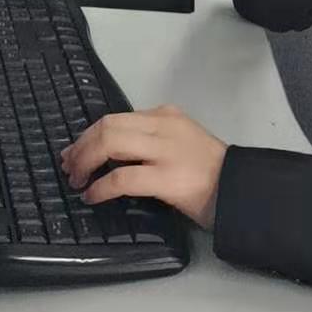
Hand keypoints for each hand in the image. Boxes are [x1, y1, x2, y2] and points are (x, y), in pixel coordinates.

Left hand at [60, 106, 226, 229]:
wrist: (241, 190)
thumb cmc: (209, 171)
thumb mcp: (180, 140)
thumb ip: (151, 139)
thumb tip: (111, 153)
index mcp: (165, 115)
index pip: (115, 118)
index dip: (88, 135)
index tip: (75, 151)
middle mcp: (163, 126)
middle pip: (107, 127)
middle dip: (81, 146)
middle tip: (70, 167)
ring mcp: (165, 151)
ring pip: (110, 143)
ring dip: (86, 162)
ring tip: (77, 181)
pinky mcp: (167, 178)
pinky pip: (122, 178)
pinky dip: (101, 187)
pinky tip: (93, 196)